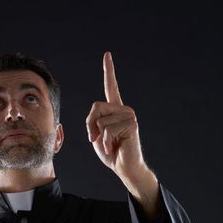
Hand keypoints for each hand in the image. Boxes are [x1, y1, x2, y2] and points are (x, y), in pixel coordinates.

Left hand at [86, 51, 160, 217]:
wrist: (125, 167)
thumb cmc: (111, 152)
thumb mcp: (96, 134)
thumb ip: (93, 121)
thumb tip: (96, 114)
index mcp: (115, 109)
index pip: (111, 86)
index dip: (109, 70)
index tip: (107, 54)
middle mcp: (123, 109)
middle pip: (95, 108)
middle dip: (91, 126)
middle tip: (98, 139)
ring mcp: (129, 115)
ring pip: (100, 121)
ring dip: (100, 137)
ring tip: (110, 145)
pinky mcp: (132, 124)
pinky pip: (107, 130)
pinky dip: (106, 143)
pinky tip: (114, 147)